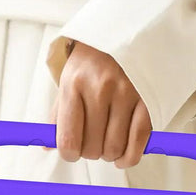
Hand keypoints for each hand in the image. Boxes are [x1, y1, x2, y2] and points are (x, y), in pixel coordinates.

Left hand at [50, 41, 151, 168]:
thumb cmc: (90, 67)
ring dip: (109, 155)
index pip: (68, 139)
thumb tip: (48, 147)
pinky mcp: (147, 100)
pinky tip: (123, 158)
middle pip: (92, 148)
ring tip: (107, 145)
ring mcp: (126, 94)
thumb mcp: (67, 84)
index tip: (72, 153)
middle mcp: (100, 88)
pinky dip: (129, 158)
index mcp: (74, 85)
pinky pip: (138, 142)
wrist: (121, 37)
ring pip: (114, 149)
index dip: (69, 154)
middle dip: (90, 153)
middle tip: (91, 143)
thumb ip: (58, 117)